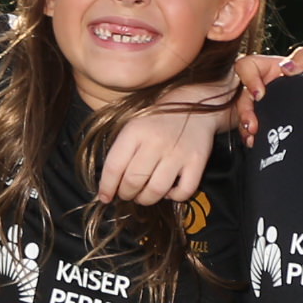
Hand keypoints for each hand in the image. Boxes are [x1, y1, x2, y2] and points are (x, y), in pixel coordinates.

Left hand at [98, 95, 225, 203]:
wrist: (193, 103)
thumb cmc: (157, 119)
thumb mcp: (132, 126)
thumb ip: (120, 152)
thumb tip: (108, 185)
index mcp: (135, 131)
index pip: (114, 167)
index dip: (106, 187)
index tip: (105, 197)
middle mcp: (156, 142)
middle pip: (133, 182)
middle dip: (126, 194)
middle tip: (127, 193)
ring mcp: (178, 152)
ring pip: (156, 191)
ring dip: (146, 199)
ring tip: (144, 195)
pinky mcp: (197, 161)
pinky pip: (184, 191)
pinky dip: (174, 197)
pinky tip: (169, 190)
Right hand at [223, 46, 302, 141]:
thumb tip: (287, 67)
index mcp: (271, 68)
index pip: (247, 66)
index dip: (248, 79)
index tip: (259, 94)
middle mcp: (263, 85)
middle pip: (242, 95)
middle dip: (244, 111)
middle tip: (253, 124)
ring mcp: (264, 104)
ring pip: (244, 113)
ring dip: (245, 125)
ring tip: (253, 136)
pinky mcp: (267, 119)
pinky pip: (251, 127)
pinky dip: (250, 135)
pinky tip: (255, 141)